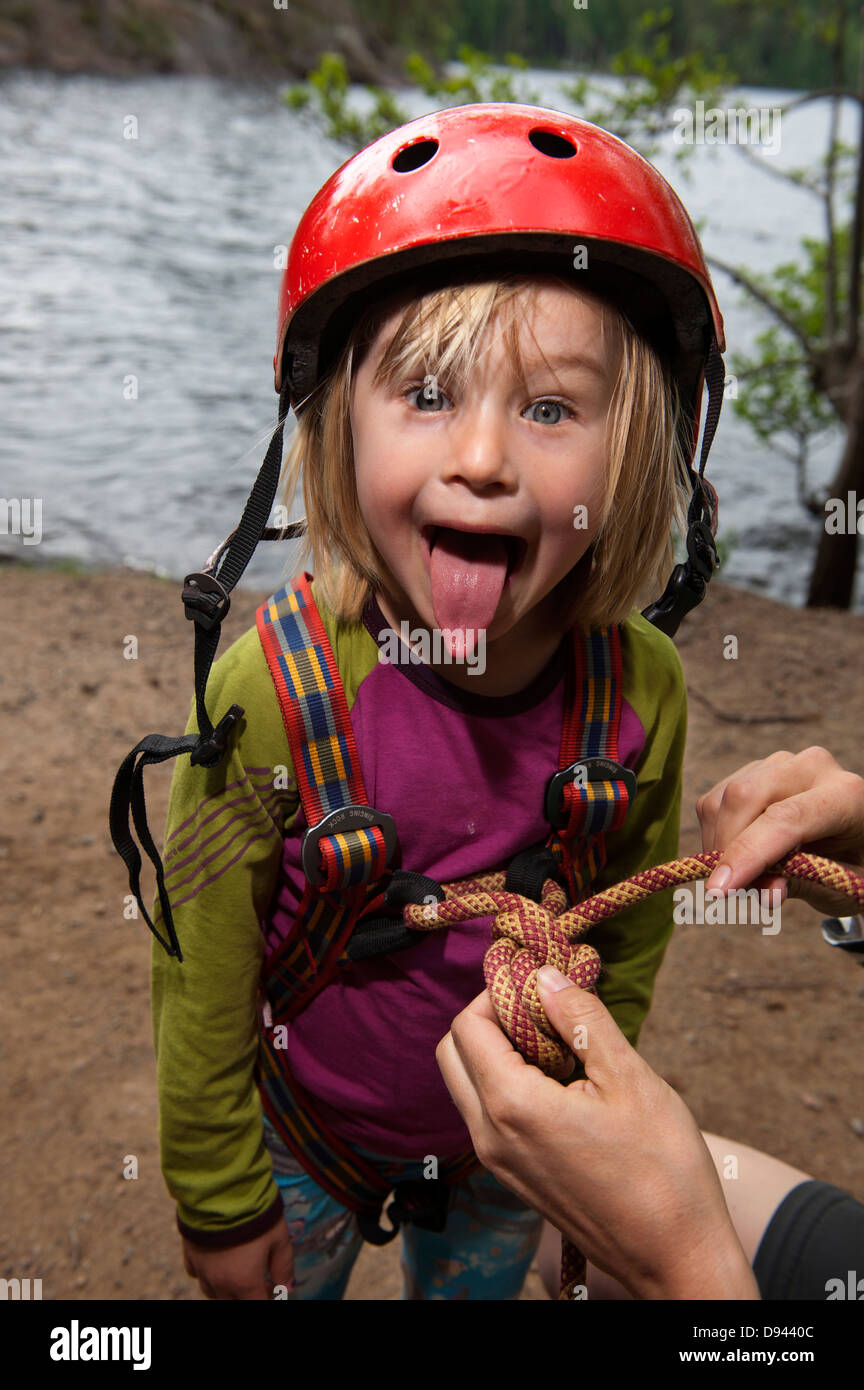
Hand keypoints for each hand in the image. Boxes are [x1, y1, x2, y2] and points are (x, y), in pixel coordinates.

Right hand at [181, 1221, 294, 1299]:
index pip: (257, 1305)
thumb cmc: (254, 1213)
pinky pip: (197, 1275)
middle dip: (248, 1295)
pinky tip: (218, 1261)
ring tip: (240, 1271)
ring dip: (228, 1289)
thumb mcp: (279, 1237)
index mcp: (244, 1281)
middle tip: (261, 1279)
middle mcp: (220, 1282)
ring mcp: (202, 1270)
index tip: (274, 1287)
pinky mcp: (189, 1255)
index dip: (268, 1298)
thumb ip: (284, 1265)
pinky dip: (208, 1275)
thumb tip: (286, 1288)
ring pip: (213, 1293)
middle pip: (233, 1303)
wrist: (219, 1190)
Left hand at [437, 972, 758, 1299]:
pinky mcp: (514, 1178)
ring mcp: (498, 1162)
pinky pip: (488, 1115)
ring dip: (497, 1053)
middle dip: (489, 1020)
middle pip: (454, 1053)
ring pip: (467, 1084)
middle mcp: (490, 1137)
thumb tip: (545, 976)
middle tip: (545, 1011)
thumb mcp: (630, 1079)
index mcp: (512, 1107)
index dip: (499, 994)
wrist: (677, 1258)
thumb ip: (581, 1019)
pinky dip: (508, 1086)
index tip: (541, 985)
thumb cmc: (664, 1170)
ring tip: (560, 1046)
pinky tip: (563, 1083)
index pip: (467, 1025)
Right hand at [699, 746, 863, 915]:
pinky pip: (713, 803)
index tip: (720, 890)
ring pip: (721, 800)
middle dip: (725, 848)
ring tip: (740, 878)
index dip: (749, 853)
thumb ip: (803, 884)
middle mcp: (811, 767)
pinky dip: (713, 836)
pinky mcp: (752, 770)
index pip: (787, 817)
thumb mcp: (838, 884)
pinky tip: (737, 856)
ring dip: (717, 846)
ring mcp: (779, 763)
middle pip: (744, 796)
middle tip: (727, 892)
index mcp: (845, 794)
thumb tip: (764, 893)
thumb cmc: (851, 866)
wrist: (853, 841)